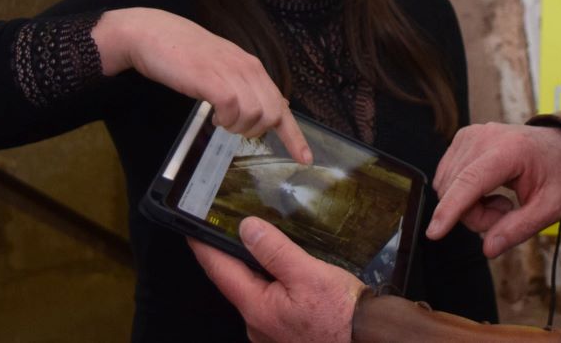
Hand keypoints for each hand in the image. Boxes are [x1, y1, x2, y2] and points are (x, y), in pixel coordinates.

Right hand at [93, 8, 309, 161]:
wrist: (155, 35)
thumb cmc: (185, 54)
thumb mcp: (223, 69)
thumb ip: (245, 86)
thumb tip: (268, 108)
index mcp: (253, 68)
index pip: (282, 106)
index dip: (295, 136)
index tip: (305, 159)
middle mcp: (248, 69)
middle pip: (273, 115)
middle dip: (255, 130)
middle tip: (232, 126)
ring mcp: (232, 74)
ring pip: (255, 116)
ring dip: (237, 127)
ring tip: (219, 118)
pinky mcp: (213, 81)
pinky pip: (233, 110)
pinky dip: (224, 120)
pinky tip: (213, 115)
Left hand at [189, 218, 362, 342]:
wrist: (368, 340)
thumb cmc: (342, 315)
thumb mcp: (308, 273)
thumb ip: (274, 251)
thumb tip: (247, 229)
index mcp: (256, 308)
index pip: (219, 270)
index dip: (203, 247)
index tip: (192, 228)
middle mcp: (257, 325)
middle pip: (236, 282)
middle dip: (235, 256)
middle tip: (236, 228)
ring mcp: (270, 333)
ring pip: (255, 293)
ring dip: (258, 271)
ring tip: (270, 248)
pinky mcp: (286, 335)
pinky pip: (271, 304)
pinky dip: (274, 286)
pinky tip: (290, 276)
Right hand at [426, 123, 560, 257]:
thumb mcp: (552, 207)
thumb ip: (519, 229)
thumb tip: (488, 249)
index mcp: (510, 150)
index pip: (470, 181)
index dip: (451, 209)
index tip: (434, 233)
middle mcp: (485, 136)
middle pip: (456, 190)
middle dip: (476, 216)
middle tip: (506, 215)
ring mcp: (471, 135)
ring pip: (448, 186)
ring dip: (470, 206)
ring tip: (502, 202)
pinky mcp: (463, 139)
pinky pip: (448, 177)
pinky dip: (464, 193)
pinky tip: (489, 191)